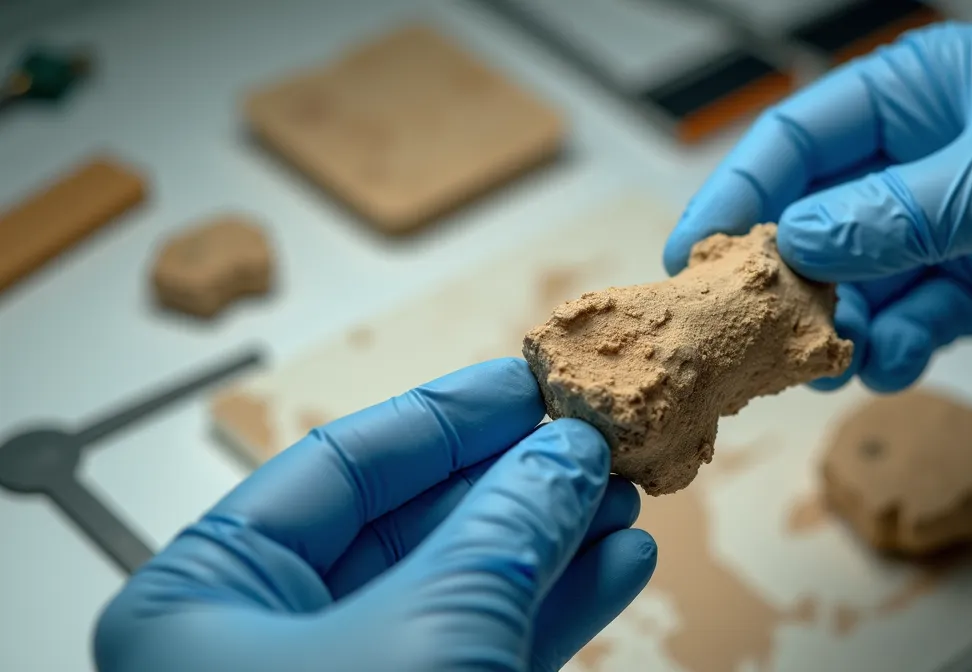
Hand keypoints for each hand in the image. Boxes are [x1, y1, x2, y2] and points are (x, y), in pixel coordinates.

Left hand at [93, 358, 655, 670]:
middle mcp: (263, 642)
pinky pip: (482, 648)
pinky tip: (613, 566)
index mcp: (206, 599)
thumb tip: (563, 451)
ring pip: (457, 590)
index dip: (447, 415)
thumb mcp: (434, 634)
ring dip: (547, 541)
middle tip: (590, 433)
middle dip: (511, 479)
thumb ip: (501, 529)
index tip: (529, 379)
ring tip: (623, 494)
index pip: (340, 467)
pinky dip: (551, 610)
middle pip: (408, 525)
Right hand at [665, 22, 971, 391]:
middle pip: (815, 216)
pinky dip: (892, 347)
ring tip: (835, 362)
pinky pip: (907, 319)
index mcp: (920, 91)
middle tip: (756, 333)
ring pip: (855, 281)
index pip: (800, 139)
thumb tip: (799, 245)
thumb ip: (906, 213)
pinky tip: (891, 364)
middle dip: (785, 276)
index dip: (739, 195)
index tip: (694, 257)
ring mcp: (948, 224)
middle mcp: (921, 155)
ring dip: (838, 325)